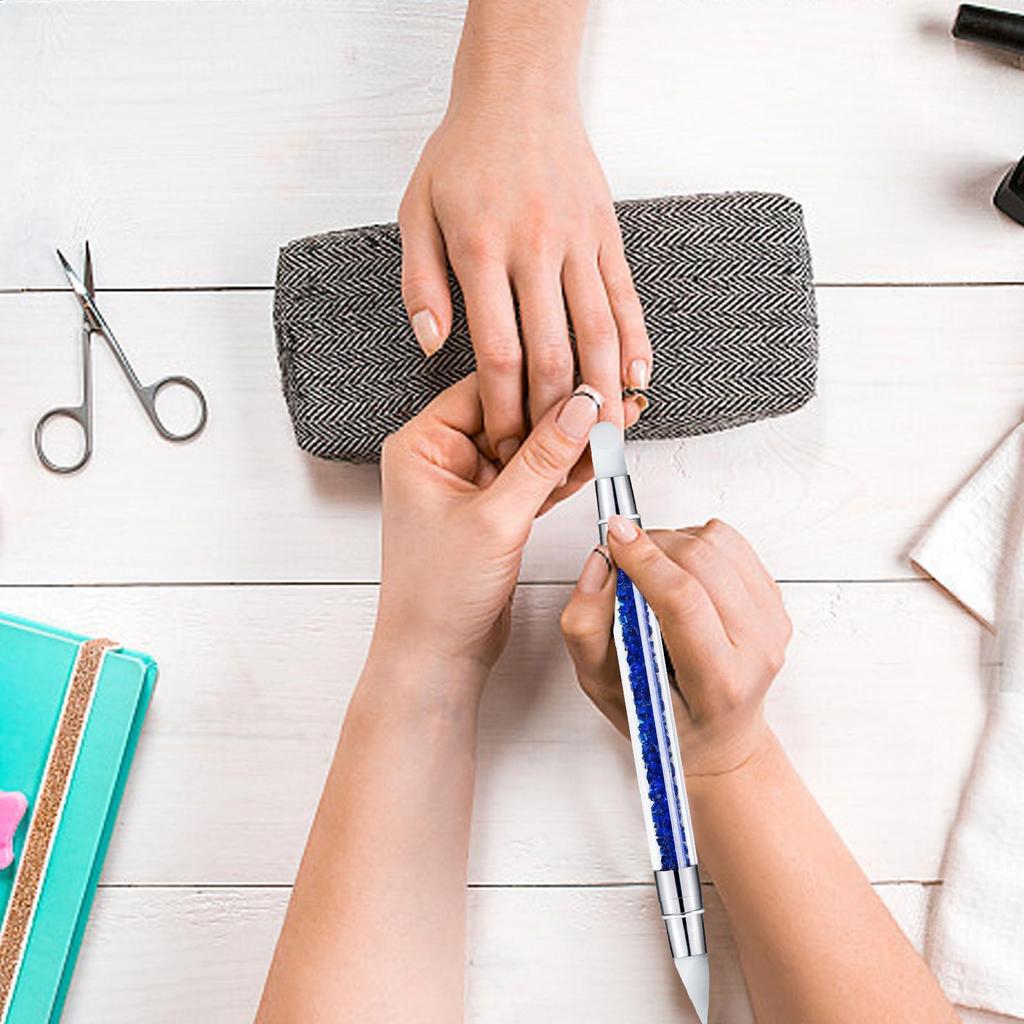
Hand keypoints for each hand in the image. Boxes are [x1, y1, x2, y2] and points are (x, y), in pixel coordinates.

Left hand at [372, 375, 603, 692]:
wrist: (437, 655)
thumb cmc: (437, 594)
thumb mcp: (496, 519)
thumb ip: (542, 460)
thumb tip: (580, 409)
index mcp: (422, 445)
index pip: (485, 388)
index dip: (535, 382)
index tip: (583, 380)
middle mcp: (442, 458)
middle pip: (510, 414)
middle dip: (559, 415)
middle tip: (606, 407)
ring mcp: (468, 485)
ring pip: (527, 448)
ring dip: (566, 447)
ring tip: (612, 432)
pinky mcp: (492, 510)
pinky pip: (532, 479)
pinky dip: (561, 475)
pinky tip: (594, 462)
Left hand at [398, 58, 649, 461]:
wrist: (517, 91)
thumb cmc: (461, 155)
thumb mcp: (416, 211)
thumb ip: (421, 282)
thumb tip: (431, 344)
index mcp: (479, 252)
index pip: (496, 354)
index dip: (505, 409)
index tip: (507, 445)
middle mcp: (533, 250)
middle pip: (553, 355)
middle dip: (556, 417)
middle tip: (557, 457)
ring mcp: (577, 242)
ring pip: (599, 332)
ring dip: (607, 392)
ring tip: (611, 437)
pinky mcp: (606, 234)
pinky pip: (626, 296)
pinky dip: (637, 341)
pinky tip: (640, 378)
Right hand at [560, 517, 791, 775]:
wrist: (719, 736)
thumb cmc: (661, 717)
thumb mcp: (604, 687)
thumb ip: (586, 627)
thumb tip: (600, 563)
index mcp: (718, 681)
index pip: (684, 601)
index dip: (644, 560)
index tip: (614, 537)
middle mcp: (756, 649)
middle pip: (702, 560)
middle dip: (652, 547)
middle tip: (625, 563)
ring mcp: (772, 622)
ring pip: (717, 541)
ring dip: (674, 542)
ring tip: (655, 574)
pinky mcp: (774, 599)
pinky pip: (731, 542)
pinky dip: (697, 544)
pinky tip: (682, 574)